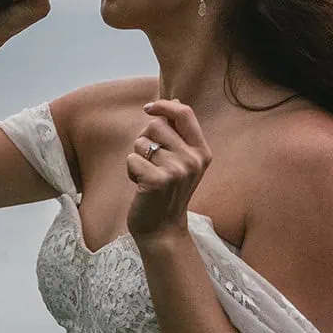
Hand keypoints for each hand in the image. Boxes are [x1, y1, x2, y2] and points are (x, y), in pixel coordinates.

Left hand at [126, 99, 212, 247]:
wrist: (163, 229)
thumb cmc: (168, 192)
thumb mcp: (182, 162)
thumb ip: (179, 134)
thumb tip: (174, 102)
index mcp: (201, 152)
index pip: (185, 114)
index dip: (164, 106)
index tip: (148, 109)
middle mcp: (193, 160)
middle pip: (156, 126)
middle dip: (145, 140)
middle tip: (151, 162)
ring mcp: (177, 171)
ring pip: (141, 143)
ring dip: (137, 158)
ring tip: (147, 175)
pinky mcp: (158, 181)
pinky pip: (131, 159)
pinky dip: (130, 171)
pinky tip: (140, 185)